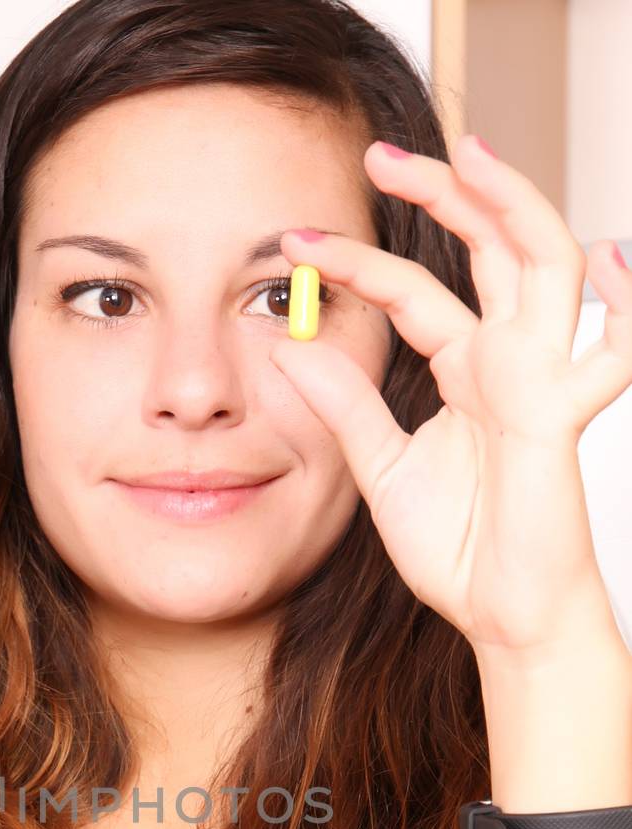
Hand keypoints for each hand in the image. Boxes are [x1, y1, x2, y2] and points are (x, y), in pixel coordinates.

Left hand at [270, 134, 631, 664]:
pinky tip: (604, 257)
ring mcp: (540, 382)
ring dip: (511, 206)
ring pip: (543, 266)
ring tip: (468, 155)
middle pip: (486, 248)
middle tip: (382, 156)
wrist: (501, 615)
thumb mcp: (383, 469)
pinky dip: (622, 305)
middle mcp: (508, 361)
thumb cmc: (460, 549)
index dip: (356, 262)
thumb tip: (289, 347)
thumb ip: (345, 407)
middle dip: (442, 192)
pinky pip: (609, 354)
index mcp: (466, 369)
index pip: (412, 291)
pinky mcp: (561, 420)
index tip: (296, 245)